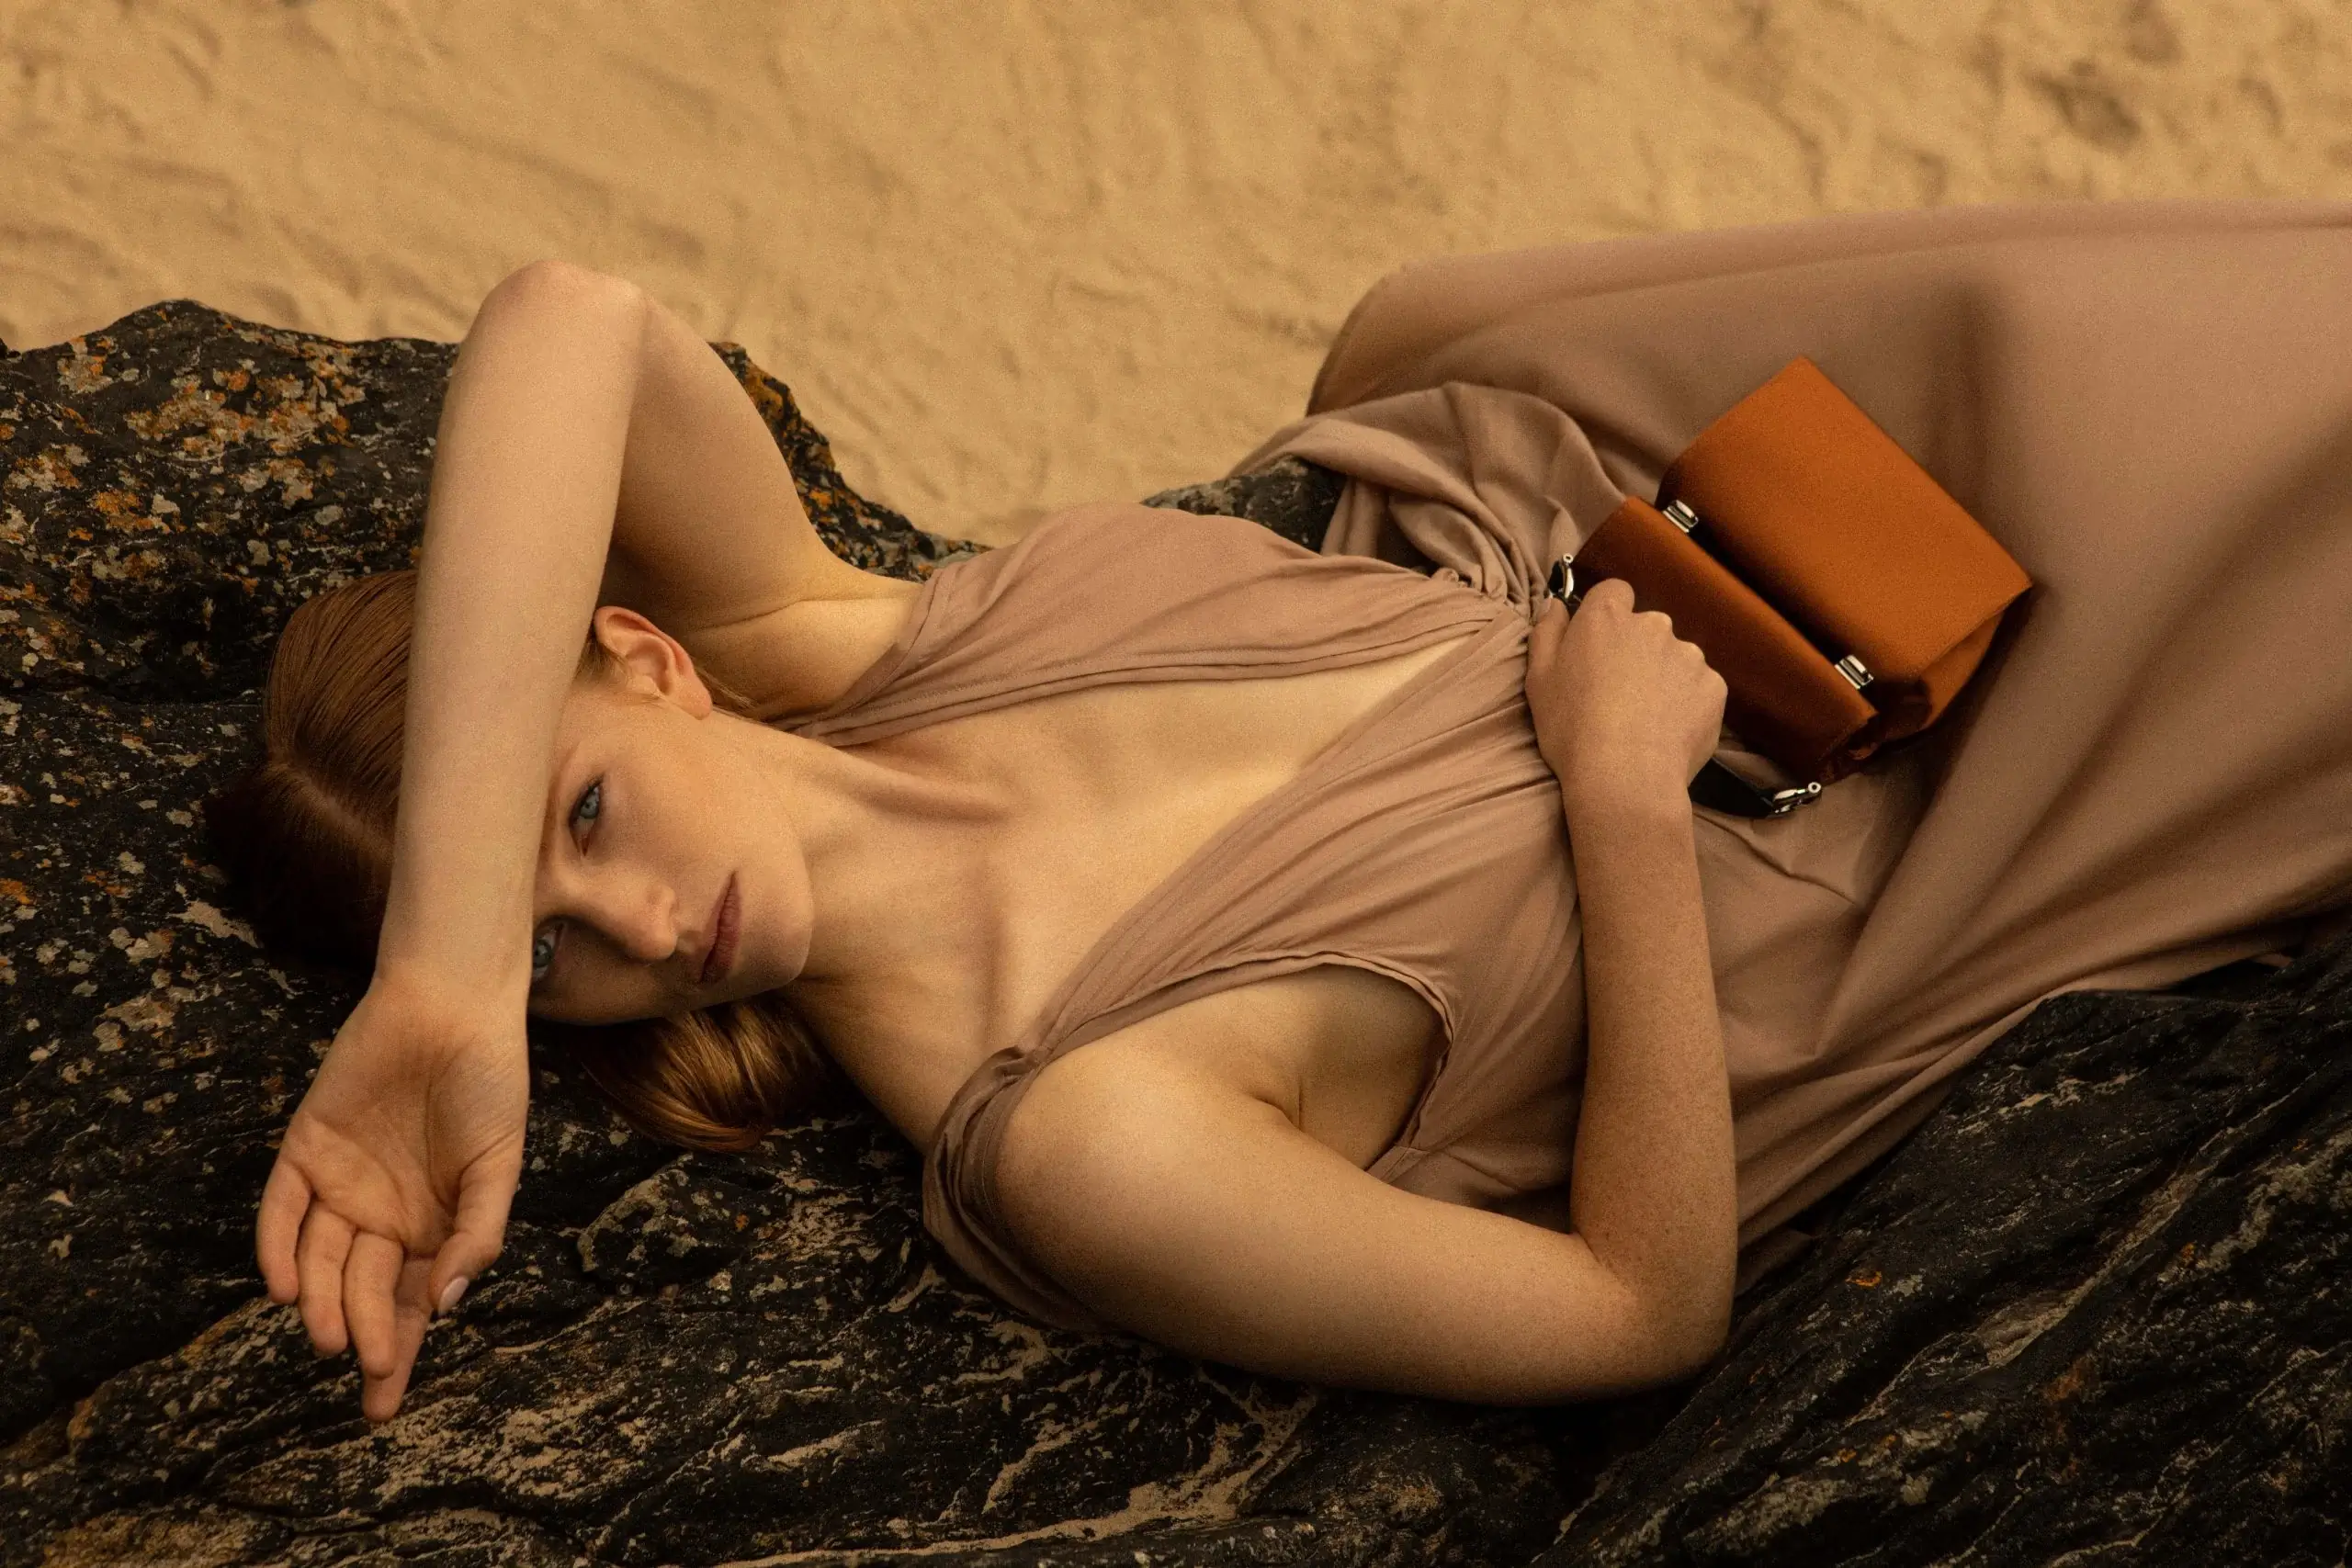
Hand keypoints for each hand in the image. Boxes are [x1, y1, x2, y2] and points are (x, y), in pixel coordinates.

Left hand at [255, 973, 529, 1422]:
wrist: (451, 1007)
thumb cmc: (490, 1084)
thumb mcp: (500, 1166)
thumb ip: (477, 1234)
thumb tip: (448, 1304)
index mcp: (433, 1226)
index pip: (410, 1303)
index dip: (397, 1352)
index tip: (383, 1404)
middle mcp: (383, 1214)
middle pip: (364, 1289)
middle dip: (364, 1332)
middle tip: (365, 1366)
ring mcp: (341, 1183)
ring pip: (321, 1259)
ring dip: (322, 1301)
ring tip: (328, 1334)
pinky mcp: (304, 1149)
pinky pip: (281, 1209)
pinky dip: (278, 1248)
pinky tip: (286, 1285)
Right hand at [1526, 578, 1726, 813]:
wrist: (1625, 777)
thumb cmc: (1571, 728)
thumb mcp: (1538, 680)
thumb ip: (1547, 633)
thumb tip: (1556, 604)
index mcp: (1607, 618)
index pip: (1614, 592)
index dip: (1608, 615)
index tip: (1599, 646)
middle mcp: (1653, 625)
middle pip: (1647, 628)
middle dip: (1637, 651)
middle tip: (1619, 694)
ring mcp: (1689, 655)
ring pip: (1675, 659)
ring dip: (1664, 678)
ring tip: (1646, 720)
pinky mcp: (1714, 686)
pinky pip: (1698, 687)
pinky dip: (1687, 703)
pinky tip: (1668, 731)